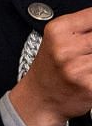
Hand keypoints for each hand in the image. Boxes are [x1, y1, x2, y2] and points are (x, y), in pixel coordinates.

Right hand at [9, 6, 91, 125]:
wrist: (38, 100)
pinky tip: (89, 77)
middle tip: (86, 55)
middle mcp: (65, 47)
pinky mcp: (89, 86)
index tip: (90, 42)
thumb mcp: (59, 38)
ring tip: (87, 67)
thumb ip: (85, 25)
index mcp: (58, 30)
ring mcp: (76, 67)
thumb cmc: (51, 68)